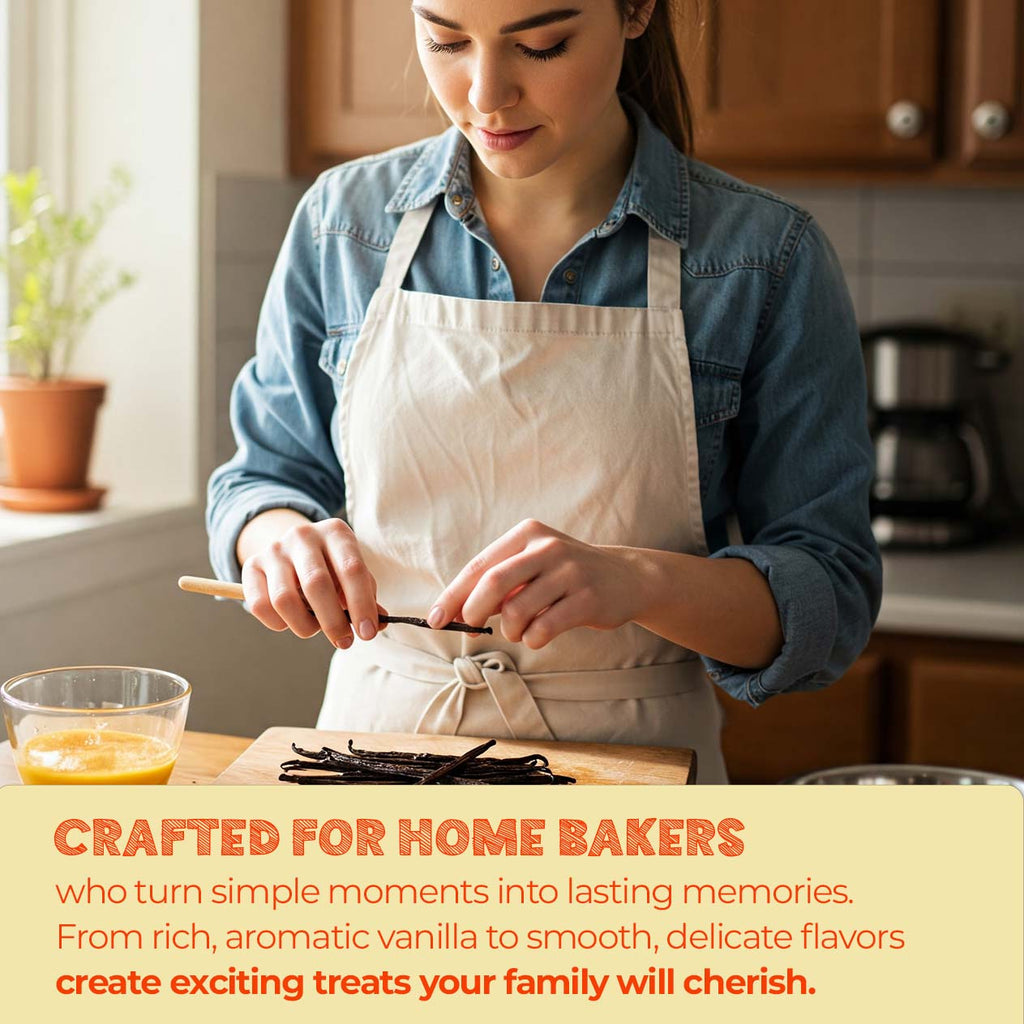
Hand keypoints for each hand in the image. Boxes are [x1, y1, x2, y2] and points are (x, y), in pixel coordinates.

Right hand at [240, 517, 383, 648]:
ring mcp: (274, 550)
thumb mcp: (351, 572)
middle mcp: (303, 535)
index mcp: (335, 532)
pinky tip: (290, 623)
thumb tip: (377, 625)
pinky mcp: (251, 566)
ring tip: (314, 629)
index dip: (361, 604)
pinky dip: (277, 624)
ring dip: (304, 625)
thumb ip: (365, 596)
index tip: (367, 632)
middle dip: (333, 621)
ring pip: (284, 599)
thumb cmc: (332, 566)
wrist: (293, 548)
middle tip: (344, 642)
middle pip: (316, 584)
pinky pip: (259, 606)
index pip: (351, 569)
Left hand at [428, 519, 650, 648]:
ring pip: (517, 612)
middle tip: (472, 627)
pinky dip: (532, 640)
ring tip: (519, 631)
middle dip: (473, 611)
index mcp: (527, 534)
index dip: (453, 595)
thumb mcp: (533, 565)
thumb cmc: (565, 575)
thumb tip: (455, 613)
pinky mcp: (587, 599)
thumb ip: (499, 582)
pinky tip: (539, 636)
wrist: (625, 577)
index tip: (435, 619)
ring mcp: (570, 572)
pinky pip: (543, 629)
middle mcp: (548, 548)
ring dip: (509, 631)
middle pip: (493, 583)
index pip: (480, 566)